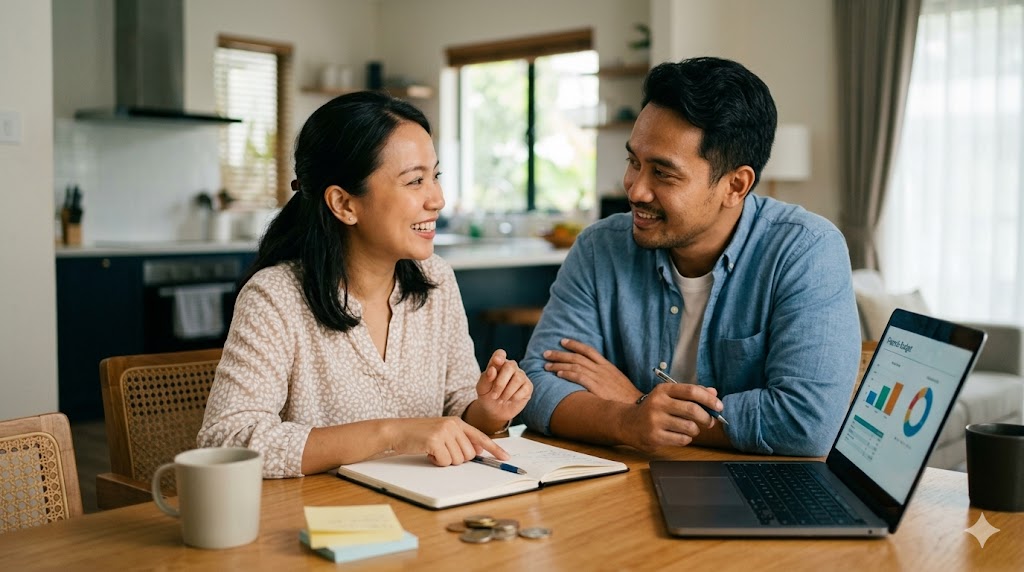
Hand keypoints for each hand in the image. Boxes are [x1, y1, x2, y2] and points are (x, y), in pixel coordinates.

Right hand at [389, 417, 509, 465]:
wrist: (397, 431)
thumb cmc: (419, 435)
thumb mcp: (442, 433)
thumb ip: (460, 439)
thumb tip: (477, 451)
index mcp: (457, 422)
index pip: (481, 437)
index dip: (495, 449)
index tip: (506, 457)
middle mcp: (454, 425)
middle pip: (469, 454)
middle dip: (457, 459)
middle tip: (442, 451)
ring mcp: (444, 432)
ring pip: (458, 460)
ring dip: (445, 461)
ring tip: (433, 450)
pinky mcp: (435, 440)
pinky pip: (445, 462)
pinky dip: (436, 462)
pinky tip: (428, 452)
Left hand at [475, 349, 532, 423]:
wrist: (495, 411)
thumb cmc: (487, 395)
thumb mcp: (482, 388)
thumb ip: (485, 378)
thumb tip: (492, 370)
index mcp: (498, 364)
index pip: (500, 354)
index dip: (499, 356)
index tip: (496, 362)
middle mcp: (511, 367)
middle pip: (510, 366)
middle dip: (500, 383)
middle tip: (493, 396)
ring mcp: (521, 376)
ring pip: (518, 378)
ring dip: (507, 392)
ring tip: (500, 399)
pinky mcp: (528, 386)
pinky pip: (524, 389)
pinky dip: (515, 397)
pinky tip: (510, 400)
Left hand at [543, 338, 641, 403]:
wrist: (637, 405)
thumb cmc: (627, 397)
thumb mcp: (617, 382)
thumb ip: (605, 377)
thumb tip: (594, 377)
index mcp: (607, 366)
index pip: (588, 350)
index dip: (574, 344)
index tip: (562, 341)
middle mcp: (602, 369)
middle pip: (577, 357)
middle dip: (560, 354)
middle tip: (547, 353)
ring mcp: (599, 378)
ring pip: (575, 366)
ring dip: (559, 364)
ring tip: (547, 365)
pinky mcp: (597, 387)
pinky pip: (579, 377)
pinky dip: (567, 374)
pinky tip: (558, 374)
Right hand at [621, 383, 721, 451]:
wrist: (629, 423)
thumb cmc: (654, 409)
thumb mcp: (668, 396)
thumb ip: (691, 393)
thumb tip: (713, 392)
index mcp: (663, 390)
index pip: (691, 391)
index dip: (708, 399)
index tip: (719, 406)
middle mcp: (658, 403)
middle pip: (692, 409)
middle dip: (707, 417)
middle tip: (710, 422)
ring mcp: (655, 421)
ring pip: (689, 427)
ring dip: (695, 430)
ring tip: (691, 428)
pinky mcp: (655, 437)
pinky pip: (682, 439)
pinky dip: (686, 438)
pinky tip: (680, 435)